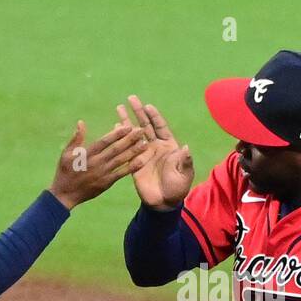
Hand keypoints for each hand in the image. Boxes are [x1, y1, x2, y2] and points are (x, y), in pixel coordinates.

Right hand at [50, 121, 149, 210]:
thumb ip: (76, 139)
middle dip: (130, 139)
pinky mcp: (106, 183)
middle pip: (116, 149)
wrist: (65, 194)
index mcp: (86, 154)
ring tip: (145, 143)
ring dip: (134, 151)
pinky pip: (121, 174)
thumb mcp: (66, 154)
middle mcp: (96, 163)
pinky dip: (131, 167)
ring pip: (121, 160)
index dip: (116, 133)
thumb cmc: (65, 172)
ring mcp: (102, 173)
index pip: (104, 141)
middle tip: (142, 130)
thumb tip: (81, 122)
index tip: (127, 126)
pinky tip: (141, 161)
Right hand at [117, 96, 194, 210]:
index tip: (148, 106)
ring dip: (127, 121)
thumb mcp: (184, 174)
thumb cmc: (178, 188)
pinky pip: (127, 148)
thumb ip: (185, 161)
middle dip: (139, 112)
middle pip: (146, 125)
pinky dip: (121, 137)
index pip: (160, 127)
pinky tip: (115, 127)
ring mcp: (144, 153)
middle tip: (131, 98)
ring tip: (119, 107)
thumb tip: (186, 148)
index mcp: (168, 146)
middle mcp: (155, 147)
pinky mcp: (134, 162)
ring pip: (134, 134)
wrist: (164, 202)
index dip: (155, 117)